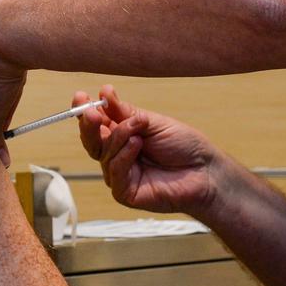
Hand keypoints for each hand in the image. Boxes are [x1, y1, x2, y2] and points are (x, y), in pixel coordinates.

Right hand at [76, 84, 216, 216]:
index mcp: (122, 135)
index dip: (85, 111)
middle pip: (91, 141)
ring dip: (119, 136)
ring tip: (139, 129)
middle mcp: (117, 155)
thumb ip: (125, 112)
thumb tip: (103, 93)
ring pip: (103, 154)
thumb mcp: (152, 121)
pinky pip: (115, 172)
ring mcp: (121, 175)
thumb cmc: (183, 145)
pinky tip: (137, 145)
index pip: (96, 124)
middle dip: (89, 125)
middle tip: (92, 112)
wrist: (205, 170)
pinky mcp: (126, 193)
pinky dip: (123, 155)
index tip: (80, 96)